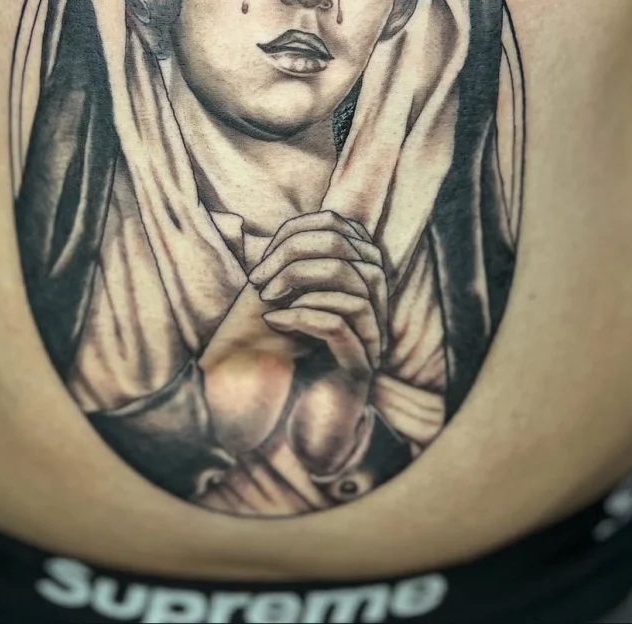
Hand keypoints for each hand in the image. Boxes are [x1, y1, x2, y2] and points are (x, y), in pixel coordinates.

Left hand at [251, 211, 386, 476]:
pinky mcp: (359, 372)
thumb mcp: (280, 291)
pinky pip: (341, 326)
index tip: (262, 259)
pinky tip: (275, 321)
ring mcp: (371, 341)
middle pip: (356, 252)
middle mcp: (373, 308)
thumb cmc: (266, 347)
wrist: (260, 412)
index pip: (346, 230)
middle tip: (259, 280)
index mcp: (357, 282)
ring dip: (301, 283)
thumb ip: (298, 256)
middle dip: (298, 255)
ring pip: (355, 287)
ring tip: (267, 299)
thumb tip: (311, 219)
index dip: (301, 232)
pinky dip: (303, 315)